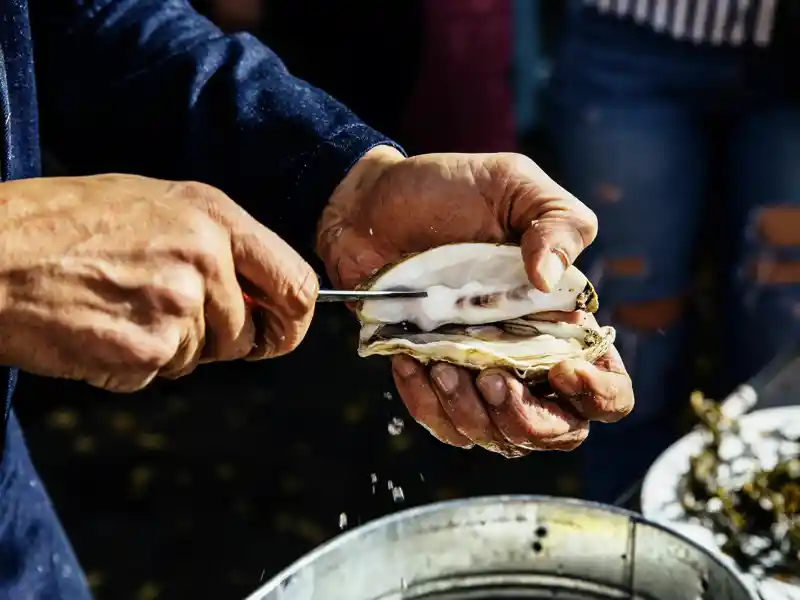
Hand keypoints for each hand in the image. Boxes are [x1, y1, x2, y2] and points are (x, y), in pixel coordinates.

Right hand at [0, 174, 317, 391]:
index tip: (276, 334)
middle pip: (247, 334)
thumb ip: (216, 245)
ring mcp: (177, 307)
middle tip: (166, 320)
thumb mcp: (154, 204)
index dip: (292, 320)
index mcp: (216, 217)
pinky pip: (157, 374)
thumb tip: (256, 292)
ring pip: (199, 356)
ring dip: (164, 348)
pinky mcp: (145, 349)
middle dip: (216, 339)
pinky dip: (129, 365)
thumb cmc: (62, 222)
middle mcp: (206, 260)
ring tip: (115, 308)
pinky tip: (96, 328)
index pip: (297, 285)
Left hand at [317, 147, 632, 455]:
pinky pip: (439, 421)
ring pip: (495, 437)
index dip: (598, 394)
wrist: (371, 202)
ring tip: (442, 363)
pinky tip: (408, 359)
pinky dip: (425, 403)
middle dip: (529, 421)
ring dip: (472, 413)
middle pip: (556, 430)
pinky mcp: (430, 375)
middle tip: (493, 379)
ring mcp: (476, 370)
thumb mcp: (514, 183)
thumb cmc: (449, 189)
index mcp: (560, 318)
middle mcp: (524, 354)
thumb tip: (549, 281)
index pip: (606, 386)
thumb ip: (557, 221)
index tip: (561, 370)